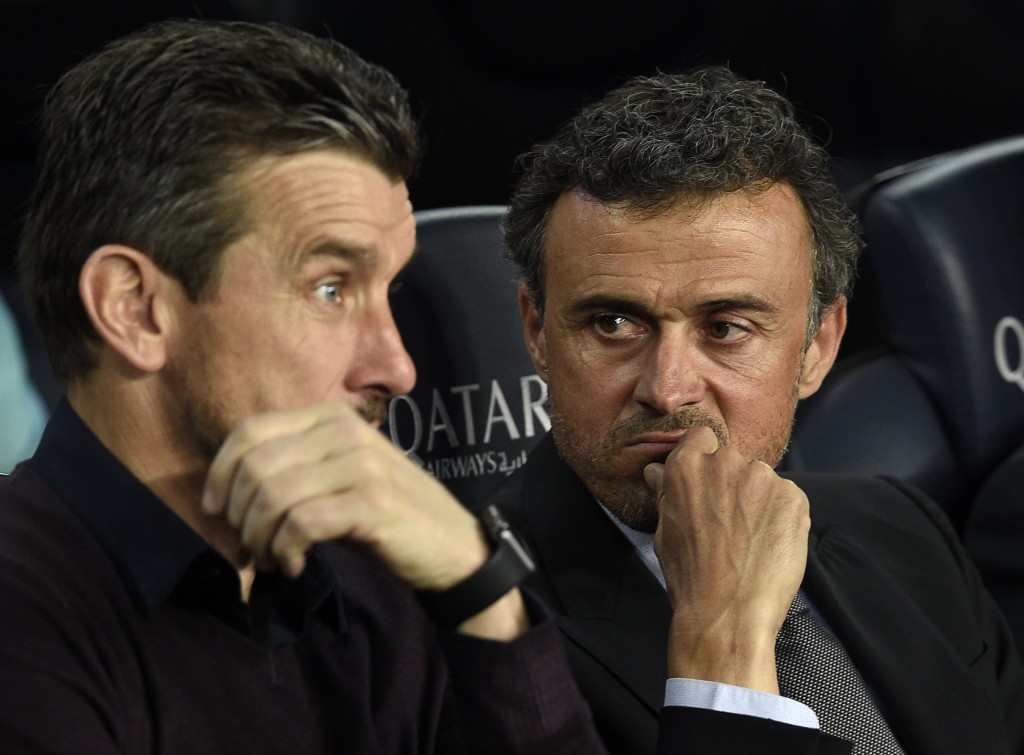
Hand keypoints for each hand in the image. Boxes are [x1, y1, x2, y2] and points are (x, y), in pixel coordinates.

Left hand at [202, 401, 488, 590]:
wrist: (452, 547)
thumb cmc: (385, 518)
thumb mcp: (335, 480)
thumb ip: (291, 469)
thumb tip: (225, 490)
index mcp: (332, 417)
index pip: (251, 431)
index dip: (220, 472)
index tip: (217, 511)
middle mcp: (345, 431)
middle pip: (256, 465)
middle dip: (239, 515)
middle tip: (251, 547)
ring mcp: (362, 464)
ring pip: (273, 495)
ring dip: (261, 539)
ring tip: (274, 560)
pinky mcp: (372, 503)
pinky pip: (301, 523)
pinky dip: (287, 551)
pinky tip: (296, 566)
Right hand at [644, 426, 808, 692]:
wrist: (728, 614)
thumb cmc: (690, 577)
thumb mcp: (665, 531)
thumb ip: (665, 492)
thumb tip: (657, 470)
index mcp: (687, 466)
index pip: (700, 437)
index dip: (704, 458)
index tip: (707, 483)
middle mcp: (725, 462)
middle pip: (732, 458)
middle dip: (731, 482)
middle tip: (728, 520)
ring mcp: (763, 478)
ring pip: (761, 479)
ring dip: (757, 498)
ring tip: (750, 538)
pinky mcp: (793, 497)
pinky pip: (787, 497)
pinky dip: (781, 515)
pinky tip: (769, 543)